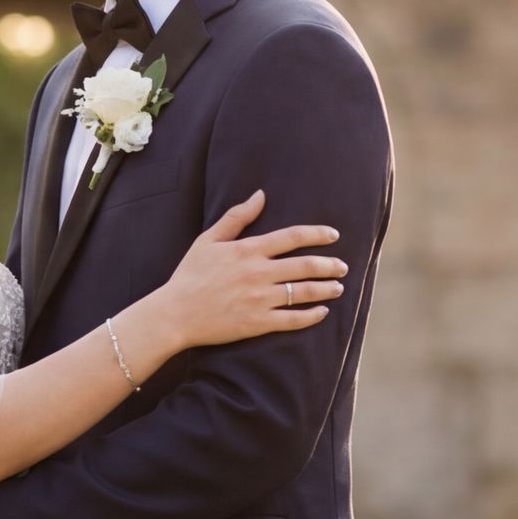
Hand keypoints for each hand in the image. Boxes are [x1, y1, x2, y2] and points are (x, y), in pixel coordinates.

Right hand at [157, 191, 344, 347]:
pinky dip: (312, 316)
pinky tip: (322, 312)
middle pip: (305, 265)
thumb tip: (260, 195)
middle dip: (330, 265)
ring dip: (326, 289)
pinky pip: (293, 320)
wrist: (175, 313)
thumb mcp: (208, 240)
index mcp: (248, 250)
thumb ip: (237, 217)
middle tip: (342, 266)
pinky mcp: (258, 323)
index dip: (318, 234)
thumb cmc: (190, 275)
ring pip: (304, 292)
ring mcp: (260, 299)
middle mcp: (258, 273)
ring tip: (338, 287)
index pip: (293, 237)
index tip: (334, 236)